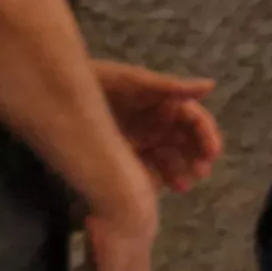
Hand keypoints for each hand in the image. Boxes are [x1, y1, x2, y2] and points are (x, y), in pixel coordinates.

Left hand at [90, 61, 219, 192]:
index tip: (212, 155)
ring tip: (181, 186)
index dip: (207, 137)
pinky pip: (145, 168)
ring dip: (179, 171)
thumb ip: (170, 87)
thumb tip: (210, 85)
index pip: (195, 121)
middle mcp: (158, 123)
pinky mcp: (125, 153)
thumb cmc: (101, 81)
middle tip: (199, 174)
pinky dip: (154, 178)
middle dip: (196, 157)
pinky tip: (156, 188)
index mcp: (166, 104)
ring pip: (169, 158)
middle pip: (186, 143)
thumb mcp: (135, 82)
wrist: (59, 93)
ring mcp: (142, 139)